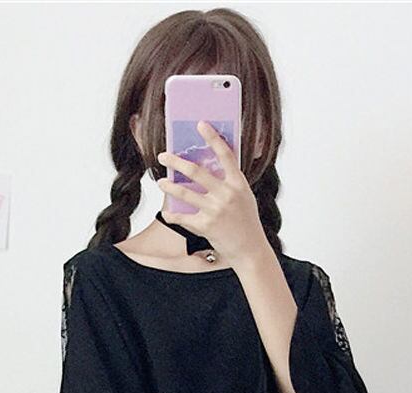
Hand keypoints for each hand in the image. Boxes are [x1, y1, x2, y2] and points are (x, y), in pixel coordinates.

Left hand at [156, 120, 268, 268]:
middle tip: (163, 156)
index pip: (225, 154)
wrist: (250, 250)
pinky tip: (167, 213)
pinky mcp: (205, 226)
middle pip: (196, 172)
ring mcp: (215, 210)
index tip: (201, 124)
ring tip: (161, 181)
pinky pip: (183, 217)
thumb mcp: (244, 197)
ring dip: (169, 186)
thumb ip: (229, 182)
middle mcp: (226, 195)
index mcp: (238, 184)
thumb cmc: (246, 222)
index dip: (213, 138)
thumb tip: (210, 167)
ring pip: (184, 193)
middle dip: (176, 162)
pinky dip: (172, 215)